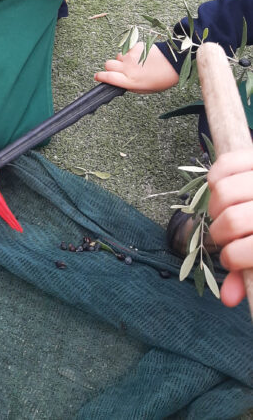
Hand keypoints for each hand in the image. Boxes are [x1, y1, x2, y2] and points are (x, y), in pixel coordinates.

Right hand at [94, 43, 179, 92]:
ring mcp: (131, 56)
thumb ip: (131, 86)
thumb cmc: (163, 78)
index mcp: (130, 81)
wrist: (176, 62)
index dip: (100, 77)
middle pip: (108, 64)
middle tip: (119, 70)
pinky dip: (132, 52)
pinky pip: (128, 49)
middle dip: (110, 67)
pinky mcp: (136, 46)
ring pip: (118, 56)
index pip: (108, 78)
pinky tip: (142, 56)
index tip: (97, 76)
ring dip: (123, 60)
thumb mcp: (146, 89)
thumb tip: (120, 83)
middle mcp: (128, 68)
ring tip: (136, 63)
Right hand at [208, 149, 252, 307]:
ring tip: (224, 214)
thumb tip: (227, 299)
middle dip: (221, 234)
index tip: (230, 260)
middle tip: (226, 237)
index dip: (232, 259)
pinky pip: (223, 165)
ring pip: (222, 191)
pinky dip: (214, 179)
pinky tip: (222, 190)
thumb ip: (251, 275)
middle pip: (230, 220)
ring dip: (216, 207)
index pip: (245, 251)